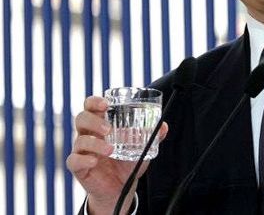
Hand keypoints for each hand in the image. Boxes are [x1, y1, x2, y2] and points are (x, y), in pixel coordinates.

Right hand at [66, 96, 167, 213]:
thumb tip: (164, 126)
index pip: (90, 106)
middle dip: (94, 120)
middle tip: (108, 128)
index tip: (106, 103)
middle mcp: (89, 134)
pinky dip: (83, 160)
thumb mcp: (142, 147)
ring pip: (80, 140)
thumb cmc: (128, 161)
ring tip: (111, 150)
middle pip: (81, 118)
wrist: (121, 187)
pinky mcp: (79, 167)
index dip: (94, 101)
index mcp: (101, 124)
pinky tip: (94, 161)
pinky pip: (74, 161)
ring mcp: (82, 151)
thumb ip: (152, 135)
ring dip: (95, 143)